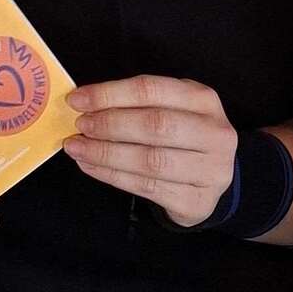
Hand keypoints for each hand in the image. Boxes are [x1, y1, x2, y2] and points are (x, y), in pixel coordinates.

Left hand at [64, 75, 239, 228]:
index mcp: (203, 100)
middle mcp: (214, 133)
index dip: (110, 94)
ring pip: (150, 160)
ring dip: (105, 153)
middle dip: (109, 124)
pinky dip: (112, 176)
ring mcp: (210, 171)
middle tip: (80, 126)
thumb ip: (137, 103)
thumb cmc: (182, 136)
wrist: (211, 181)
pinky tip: (91, 166)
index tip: (77, 99)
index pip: (151, 90)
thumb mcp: (171, 108)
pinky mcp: (197, 201)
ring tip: (77, 148)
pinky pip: (147, 188)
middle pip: (154, 125)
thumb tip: (85, 102)